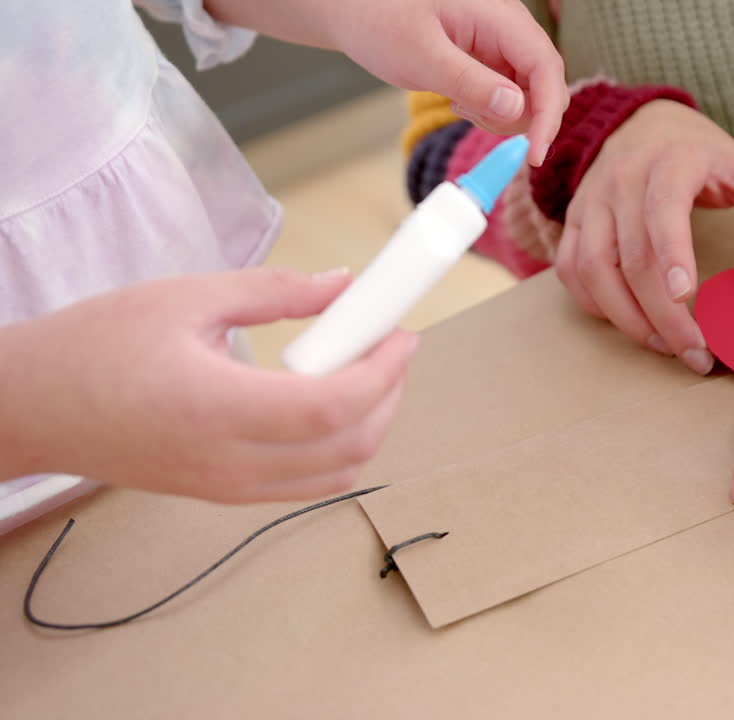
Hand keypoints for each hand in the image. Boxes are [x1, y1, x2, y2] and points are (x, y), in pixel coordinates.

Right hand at [1, 268, 416, 503]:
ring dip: (370, 426)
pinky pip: (304, 484)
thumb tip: (343, 285)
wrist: (30, 408)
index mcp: (214, 408)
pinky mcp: (221, 495)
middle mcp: (227, 462)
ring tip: (365, 370)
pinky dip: (337, 448)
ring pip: (334, 475)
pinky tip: (328, 400)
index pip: (333, 406)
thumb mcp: (184, 297)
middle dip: (389, 396)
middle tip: (390, 346)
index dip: (384, 371)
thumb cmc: (93, 347)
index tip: (401, 334)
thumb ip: (274, 292)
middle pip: (349, 448)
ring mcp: (226, 488)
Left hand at [333, 0, 567, 163]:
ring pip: (529, 94)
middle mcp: (507, 27)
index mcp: (498, 16)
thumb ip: (470, 81)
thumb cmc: (378, 17)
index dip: (549, 113)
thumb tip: (516, 109)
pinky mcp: (489, 59)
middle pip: (545, 83)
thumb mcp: (421, 55)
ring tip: (460, 105)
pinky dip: (491, 109)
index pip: (546, 67)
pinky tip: (459, 101)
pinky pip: (508, 93)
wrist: (352, 8)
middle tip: (474, 118)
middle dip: (523, 117)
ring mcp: (500, 43)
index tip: (535, 153)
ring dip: (503, 116)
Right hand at [556, 100, 733, 373]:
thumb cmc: (695, 152)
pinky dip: (593, 304)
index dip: (671, 253)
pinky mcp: (573, 221)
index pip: (663, 211)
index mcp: (670, 164)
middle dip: (662, 314)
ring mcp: (591, 203)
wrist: (638, 122)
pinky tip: (627, 323)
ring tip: (664, 345)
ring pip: (594, 270)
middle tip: (695, 352)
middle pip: (632, 257)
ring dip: (626, 317)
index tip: (685, 295)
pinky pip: (572, 271)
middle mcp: (623, 181)